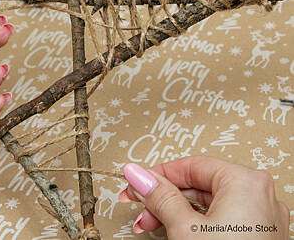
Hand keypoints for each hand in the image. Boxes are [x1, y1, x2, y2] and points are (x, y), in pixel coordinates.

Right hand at [119, 156, 289, 238]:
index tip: (137, 181)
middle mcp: (259, 196)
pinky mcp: (256, 235)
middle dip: (162, 198)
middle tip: (139, 205)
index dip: (158, 174)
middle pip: (197, 186)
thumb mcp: (184, 227)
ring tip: (150, 224)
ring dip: (173, 213)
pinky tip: (174, 232)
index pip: (191, 165)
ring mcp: (260, 218)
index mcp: (246, 182)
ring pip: (206, 204)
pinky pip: (219, 219)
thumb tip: (140, 175)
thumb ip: (159, 196)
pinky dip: (194, 224)